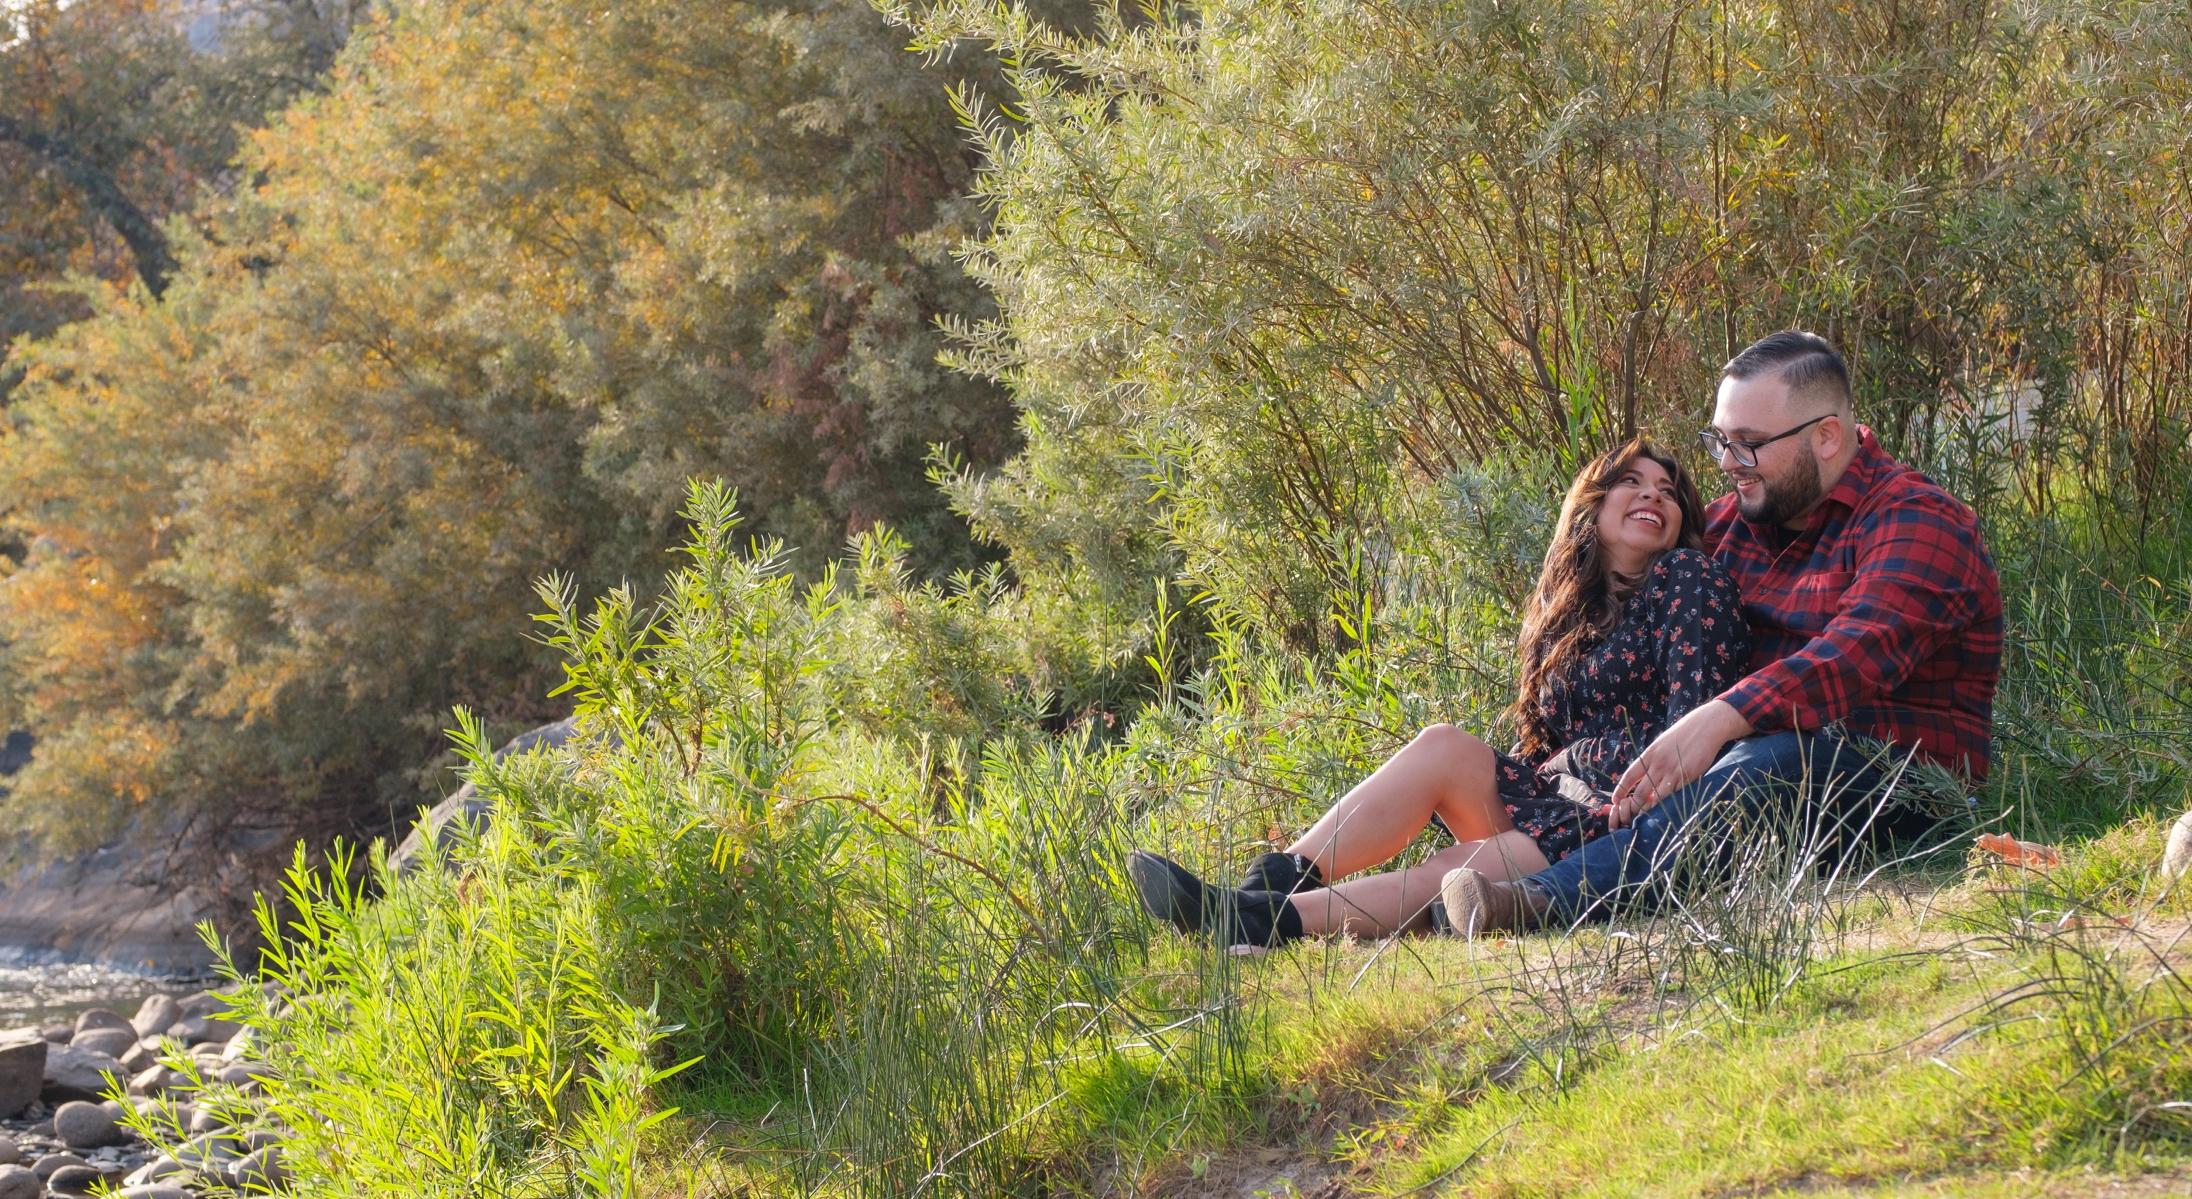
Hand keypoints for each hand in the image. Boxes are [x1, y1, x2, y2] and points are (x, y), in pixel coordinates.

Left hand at [1606, 700, 1751, 829]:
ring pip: (1656, 798)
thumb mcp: (1661, 745)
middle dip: (1633, 807)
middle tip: (1631, 816)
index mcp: (1649, 755)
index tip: (1615, 800)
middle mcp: (1658, 765)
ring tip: (1646, 817)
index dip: (1620, 790)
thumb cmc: (1683, 735)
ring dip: (1650, 809)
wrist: (1706, 726)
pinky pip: (1675, 795)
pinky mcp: (1688, 777)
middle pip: (1640, 793)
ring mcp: (1673, 772)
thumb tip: (1643, 779)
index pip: (1629, 776)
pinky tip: (1666, 809)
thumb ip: (1652, 761)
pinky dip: (1668, 804)